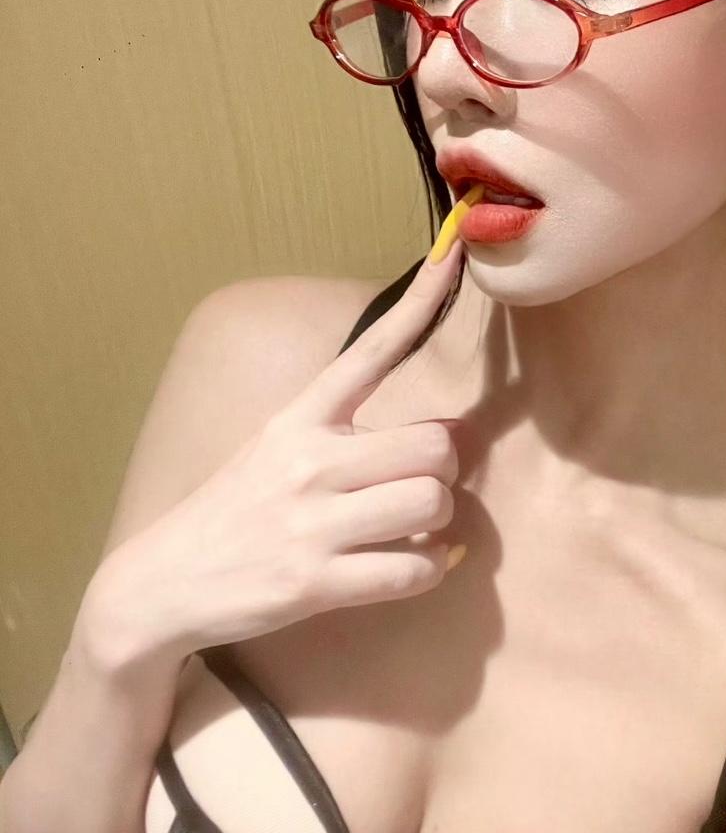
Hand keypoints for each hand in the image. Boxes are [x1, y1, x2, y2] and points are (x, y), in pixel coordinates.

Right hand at [97, 238, 469, 663]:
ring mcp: (312, 523)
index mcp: (299, 419)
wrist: (164, 582)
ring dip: (438, 523)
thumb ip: (346, 433)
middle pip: (434, 445)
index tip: (454, 249)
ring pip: (432, 504)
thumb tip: (442, 436)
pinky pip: (416, 569)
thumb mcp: (275, 448)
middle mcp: (309, 461)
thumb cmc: (236, 513)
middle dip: (444, 471)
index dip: (420, 302)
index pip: (371, 350)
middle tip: (419, 487)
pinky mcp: (316, 582)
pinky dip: (429, 569)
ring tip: (411, 531)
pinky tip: (408, 566)